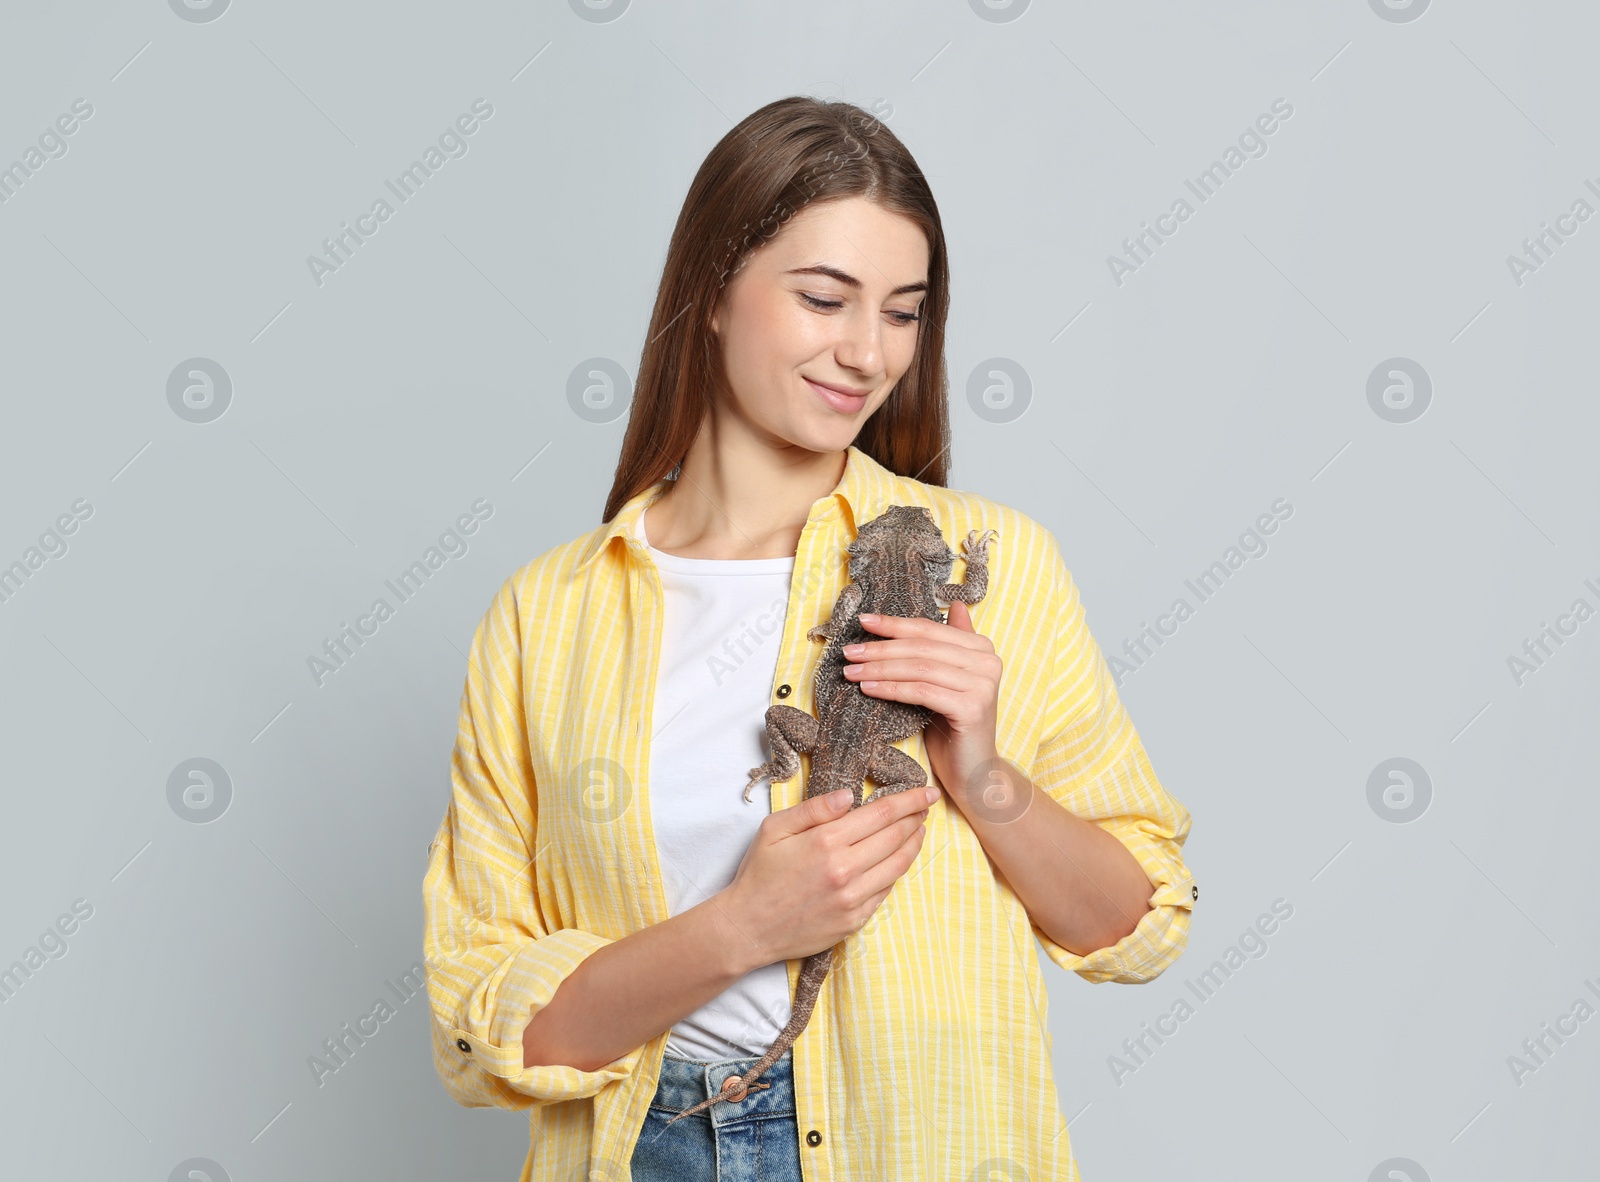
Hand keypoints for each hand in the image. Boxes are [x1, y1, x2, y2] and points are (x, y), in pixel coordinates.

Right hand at [718, 783, 935, 969]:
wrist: (748, 928)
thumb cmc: (758, 874)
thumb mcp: (774, 829)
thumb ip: (814, 809)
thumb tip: (849, 795)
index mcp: (826, 841)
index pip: (882, 814)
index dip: (910, 800)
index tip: (927, 791)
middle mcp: (845, 869)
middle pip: (896, 837)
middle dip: (916, 817)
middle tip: (926, 805)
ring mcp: (852, 898)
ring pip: (898, 865)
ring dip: (914, 844)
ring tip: (919, 829)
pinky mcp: (855, 920)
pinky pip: (886, 891)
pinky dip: (897, 871)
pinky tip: (897, 860)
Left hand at [842, 601, 1002, 809]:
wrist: (974, 772)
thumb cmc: (954, 726)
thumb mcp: (948, 681)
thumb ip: (951, 645)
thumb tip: (953, 604)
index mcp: (982, 649)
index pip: (929, 629)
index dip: (894, 624)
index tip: (863, 621)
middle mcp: (988, 662)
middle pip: (922, 647)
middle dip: (881, 647)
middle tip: (849, 651)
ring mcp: (982, 685)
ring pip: (919, 668)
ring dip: (880, 668)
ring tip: (851, 671)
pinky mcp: (972, 708)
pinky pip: (921, 691)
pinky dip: (891, 688)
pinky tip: (868, 688)